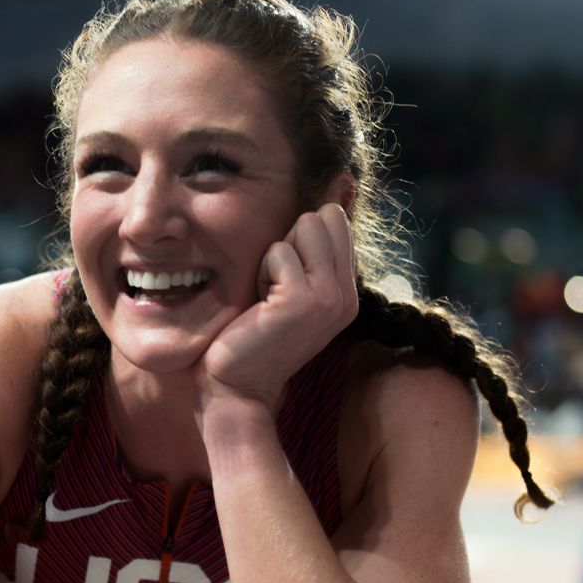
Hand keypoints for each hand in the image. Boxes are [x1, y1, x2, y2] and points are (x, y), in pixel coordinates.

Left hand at [196, 204, 358, 412]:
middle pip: (324, 217)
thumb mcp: (291, 292)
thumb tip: (325, 195)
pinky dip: (260, 272)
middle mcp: (346, 295)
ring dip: (274, 256)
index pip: (336, 221)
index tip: (283, 281)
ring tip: (266, 296)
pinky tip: (259, 306)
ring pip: (306, 225)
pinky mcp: (303, 301)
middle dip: (289, 241)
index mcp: (347, 292)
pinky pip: (278, 251)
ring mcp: (329, 298)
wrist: (235, 387)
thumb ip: (309, 255)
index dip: (299, 240)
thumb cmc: (253, 336)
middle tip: (273, 288)